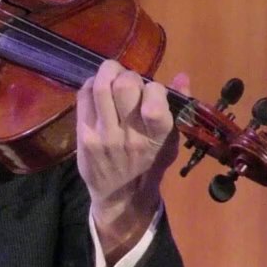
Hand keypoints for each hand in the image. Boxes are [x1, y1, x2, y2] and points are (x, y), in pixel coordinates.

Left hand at [77, 60, 186, 263]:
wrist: (119, 194)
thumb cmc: (149, 163)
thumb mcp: (170, 140)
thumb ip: (178, 108)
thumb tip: (182, 76)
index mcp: (157, 137)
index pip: (155, 101)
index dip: (154, 88)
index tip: (152, 92)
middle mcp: (130, 136)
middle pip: (125, 86)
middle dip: (128, 75)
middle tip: (128, 82)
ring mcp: (104, 136)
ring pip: (101, 87)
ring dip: (108, 72)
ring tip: (112, 75)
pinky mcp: (84, 136)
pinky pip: (84, 96)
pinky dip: (92, 84)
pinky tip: (98, 89)